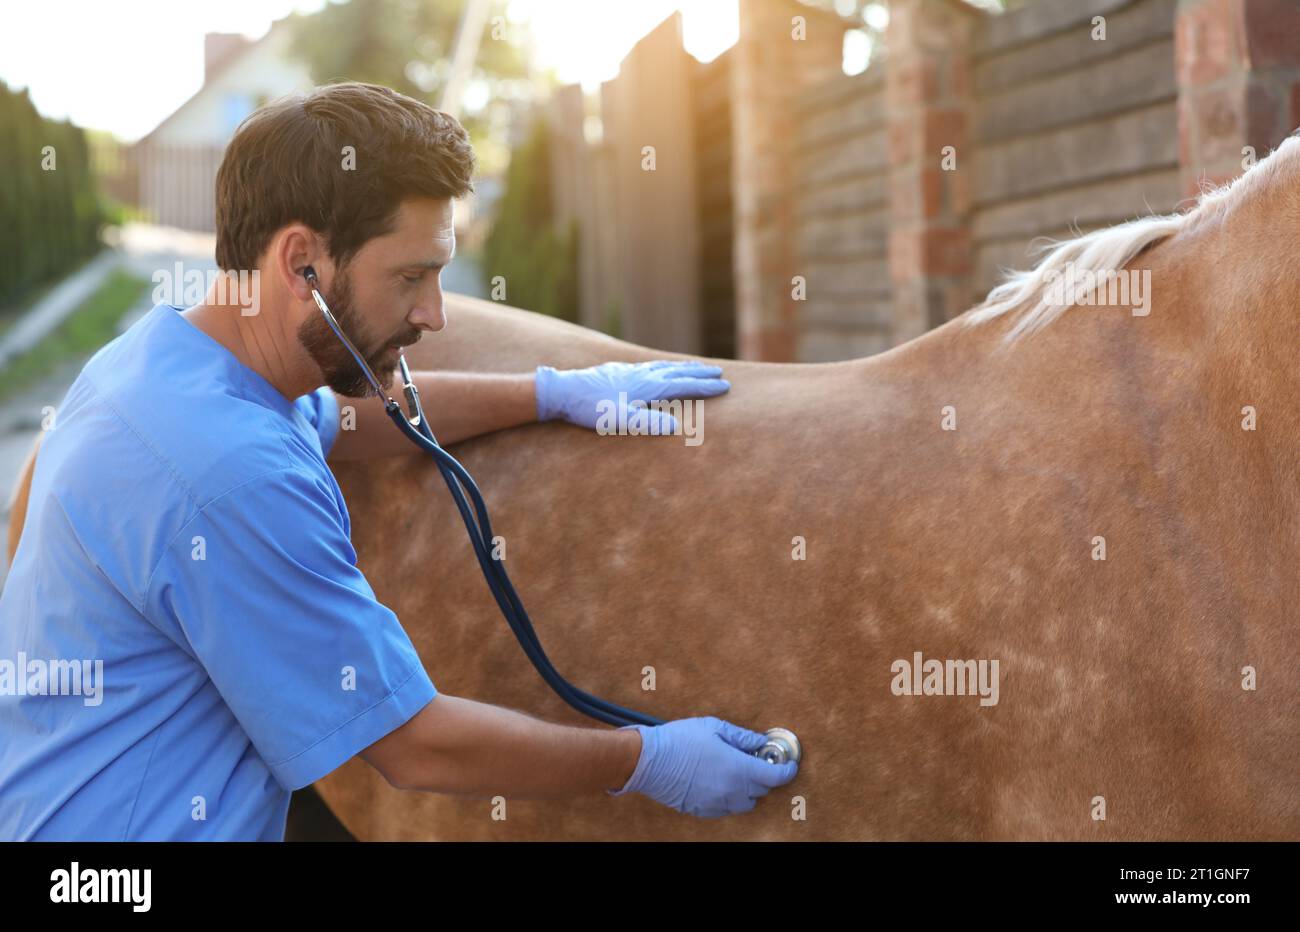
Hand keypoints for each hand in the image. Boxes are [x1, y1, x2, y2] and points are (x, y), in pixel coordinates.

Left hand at [534, 360, 729, 432]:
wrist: (564, 390)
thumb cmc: (591, 409)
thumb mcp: (620, 420)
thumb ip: (647, 422)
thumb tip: (676, 425)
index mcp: (647, 386)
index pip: (683, 385)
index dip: (704, 387)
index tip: (724, 386)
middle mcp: (642, 374)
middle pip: (678, 372)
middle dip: (699, 374)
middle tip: (719, 373)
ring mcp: (630, 370)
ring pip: (664, 366)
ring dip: (683, 367)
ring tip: (695, 367)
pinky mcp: (618, 370)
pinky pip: (649, 366)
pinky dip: (663, 366)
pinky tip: (658, 369)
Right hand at [607, 717, 798, 817]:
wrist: (649, 760)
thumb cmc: (679, 740)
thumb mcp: (714, 728)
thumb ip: (742, 737)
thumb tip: (760, 741)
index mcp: (738, 770)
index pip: (775, 777)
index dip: (786, 770)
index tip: (789, 765)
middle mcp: (732, 791)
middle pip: (761, 791)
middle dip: (763, 776)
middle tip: (755, 760)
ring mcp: (717, 803)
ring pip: (745, 803)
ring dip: (747, 790)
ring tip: (736, 772)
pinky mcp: (703, 810)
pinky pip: (726, 807)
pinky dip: (729, 797)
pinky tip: (718, 780)